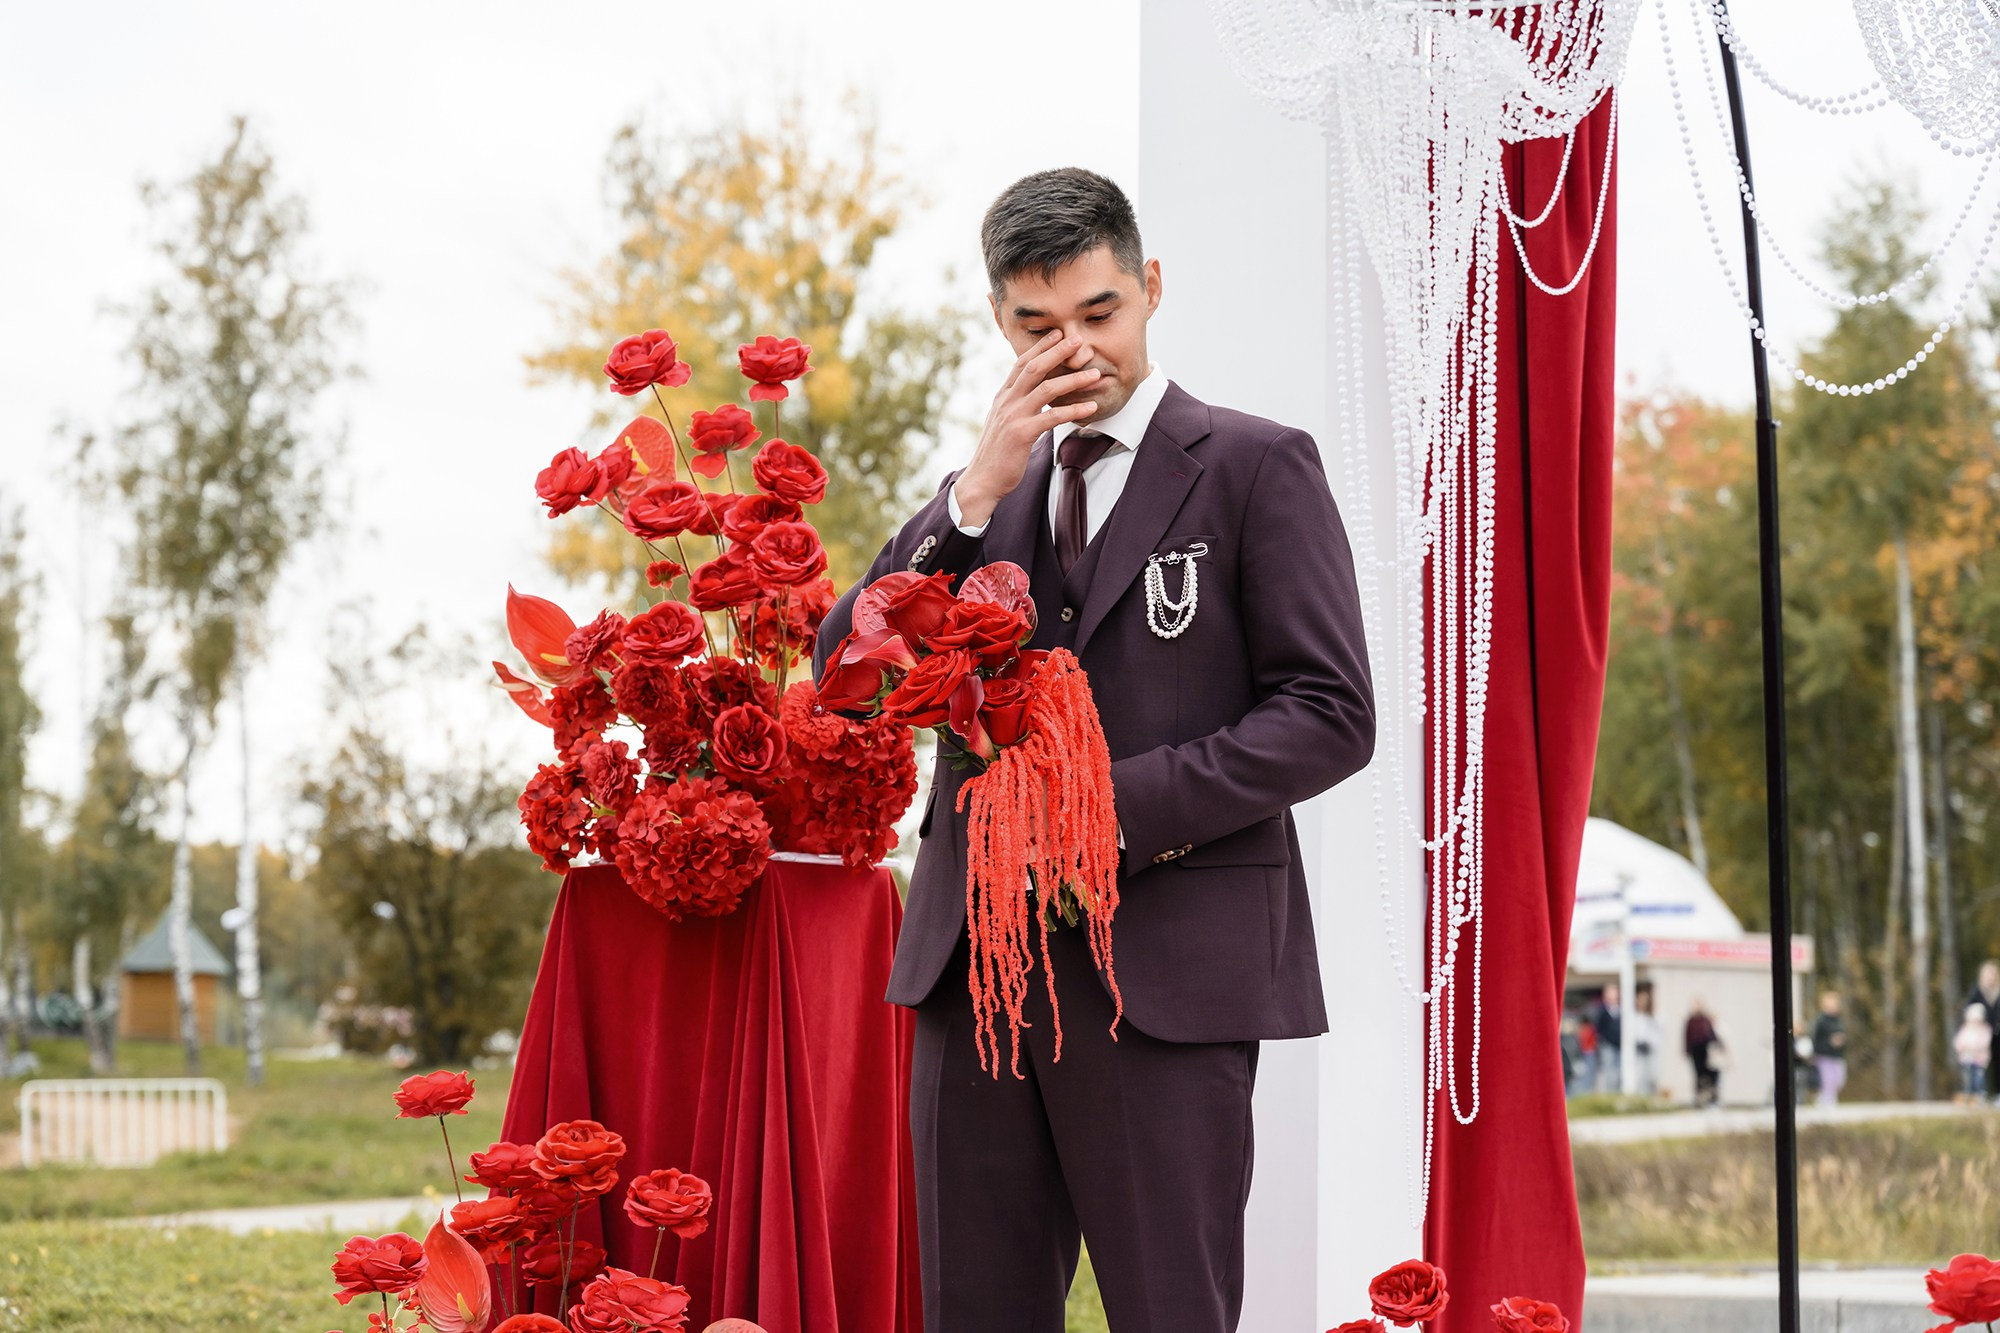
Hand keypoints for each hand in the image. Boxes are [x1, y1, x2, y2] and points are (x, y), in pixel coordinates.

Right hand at [954, 331, 1100, 527]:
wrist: (982, 479)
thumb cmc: (997, 453)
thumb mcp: (1003, 422)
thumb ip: (1015, 405)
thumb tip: (1031, 395)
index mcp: (1003, 397)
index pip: (1021, 364)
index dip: (1040, 347)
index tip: (1058, 334)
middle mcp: (1006, 402)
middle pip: (1034, 368)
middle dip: (1057, 352)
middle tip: (1077, 340)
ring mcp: (1013, 416)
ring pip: (1046, 389)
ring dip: (1073, 379)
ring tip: (1094, 374)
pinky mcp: (1021, 434)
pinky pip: (1052, 417)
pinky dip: (1074, 410)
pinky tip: (1091, 407)